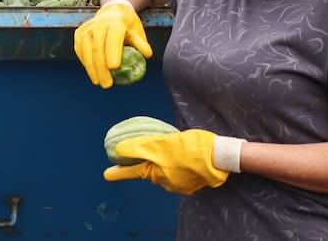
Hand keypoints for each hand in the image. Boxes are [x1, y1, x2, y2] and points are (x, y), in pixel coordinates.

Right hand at [73, 0, 152, 87]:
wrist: (112, 11)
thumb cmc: (128, 26)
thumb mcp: (137, 31)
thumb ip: (141, 43)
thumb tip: (147, 55)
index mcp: (117, 22)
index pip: (113, 38)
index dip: (112, 52)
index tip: (114, 68)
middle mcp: (99, 23)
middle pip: (98, 47)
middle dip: (101, 68)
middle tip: (107, 84)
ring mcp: (87, 28)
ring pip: (86, 50)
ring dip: (91, 68)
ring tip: (99, 82)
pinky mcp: (79, 33)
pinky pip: (80, 50)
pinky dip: (85, 62)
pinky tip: (92, 72)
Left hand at [103, 129, 228, 195]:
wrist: (220, 158)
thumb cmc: (192, 147)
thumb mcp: (163, 142)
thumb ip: (141, 147)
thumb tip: (120, 150)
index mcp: (156, 171)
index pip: (132, 171)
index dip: (119, 172)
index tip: (106, 174)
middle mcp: (165, 181)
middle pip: (152, 169)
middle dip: (154, 160)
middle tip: (168, 147)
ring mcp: (179, 185)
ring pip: (166, 171)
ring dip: (169, 162)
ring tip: (183, 150)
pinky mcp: (192, 185)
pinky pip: (180, 175)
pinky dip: (181, 167)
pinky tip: (190, 158)